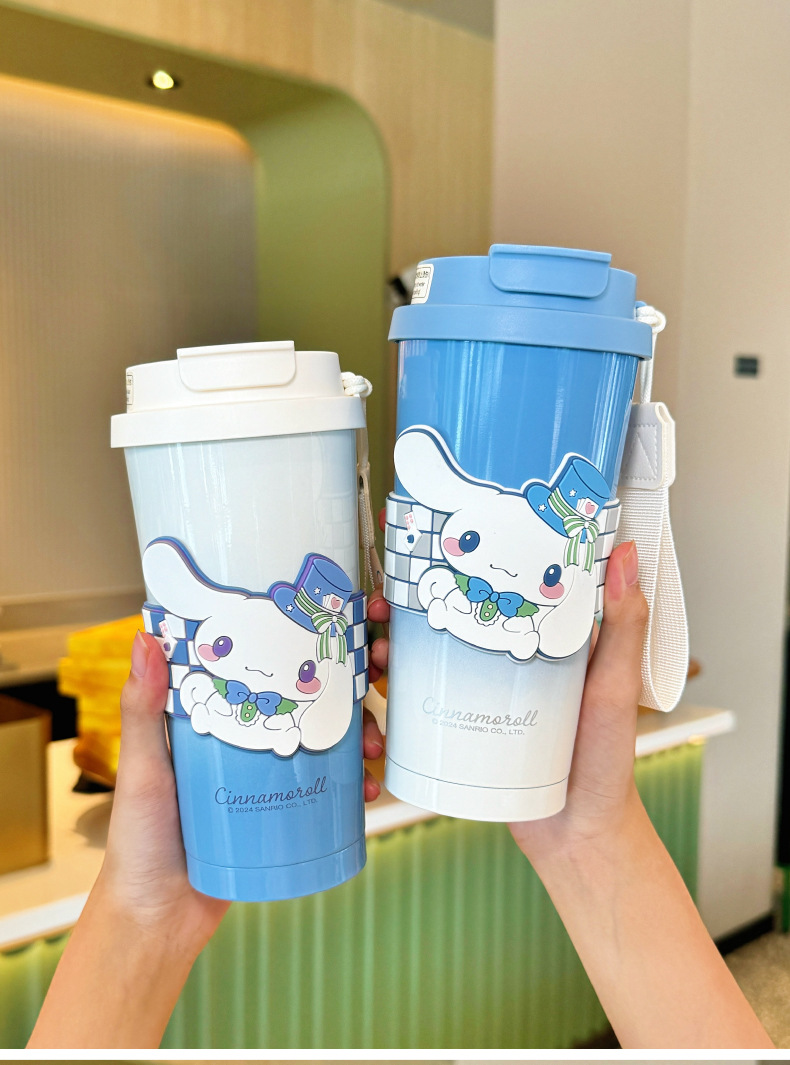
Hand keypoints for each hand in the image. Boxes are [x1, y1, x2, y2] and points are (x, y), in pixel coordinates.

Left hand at [100, 629, 384, 956]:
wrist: (158, 919)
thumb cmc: (139, 840)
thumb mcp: (142, 767)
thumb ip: (143, 710)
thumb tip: (145, 640)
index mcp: (219, 715)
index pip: (267, 662)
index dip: (304, 639)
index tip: (337, 622)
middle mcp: (251, 738)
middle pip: (311, 696)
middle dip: (353, 684)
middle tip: (376, 680)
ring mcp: (273, 775)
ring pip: (330, 738)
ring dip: (363, 732)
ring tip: (374, 745)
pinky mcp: (287, 813)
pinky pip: (332, 790)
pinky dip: (357, 783)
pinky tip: (370, 787)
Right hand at [365, 509, 646, 863]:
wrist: (580, 836)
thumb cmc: (607, 761)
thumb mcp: (615, 685)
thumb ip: (624, 625)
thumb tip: (624, 553)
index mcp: (536, 633)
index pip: (489, 580)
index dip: (452, 556)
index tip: (420, 535)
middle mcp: (500, 656)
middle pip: (440, 613)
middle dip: (402, 601)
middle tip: (384, 604)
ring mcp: (476, 692)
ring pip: (418, 655)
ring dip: (384, 645)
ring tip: (375, 652)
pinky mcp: (458, 728)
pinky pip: (414, 703)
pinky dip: (386, 693)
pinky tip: (373, 693)